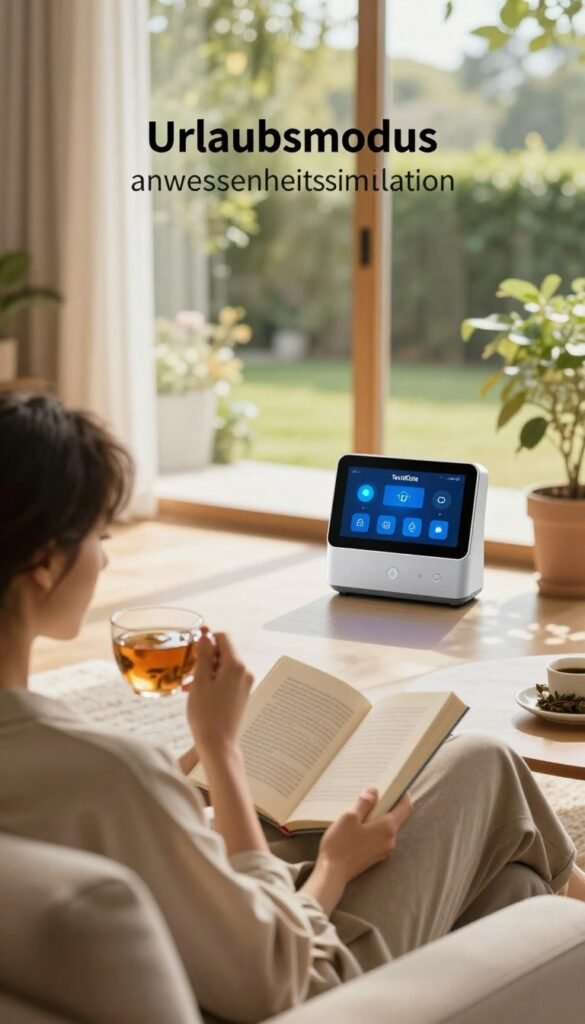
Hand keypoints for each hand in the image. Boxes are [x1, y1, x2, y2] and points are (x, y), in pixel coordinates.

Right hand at [186, 631, 253, 755]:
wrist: (218, 744)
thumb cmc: (206, 713)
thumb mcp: (200, 681)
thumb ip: (203, 655)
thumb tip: (205, 635)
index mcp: (235, 665)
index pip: (224, 638)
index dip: (207, 638)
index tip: (192, 646)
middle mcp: (244, 672)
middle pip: (224, 652)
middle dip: (204, 657)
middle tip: (187, 669)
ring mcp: (244, 683)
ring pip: (223, 666)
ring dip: (205, 669)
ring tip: (188, 683)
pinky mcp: (241, 694)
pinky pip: (226, 678)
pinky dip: (212, 680)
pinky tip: (196, 691)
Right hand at [317, 788, 412, 886]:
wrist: (332, 874)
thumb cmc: (341, 844)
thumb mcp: (350, 817)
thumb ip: (364, 803)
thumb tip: (374, 791)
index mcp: (388, 827)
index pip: (405, 808)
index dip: (404, 795)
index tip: (397, 785)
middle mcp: (390, 840)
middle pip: (396, 817)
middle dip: (387, 805)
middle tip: (374, 794)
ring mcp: (383, 851)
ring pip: (386, 828)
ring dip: (378, 817)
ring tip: (362, 809)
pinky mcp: (375, 857)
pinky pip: (379, 838)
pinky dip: (373, 829)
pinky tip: (358, 826)